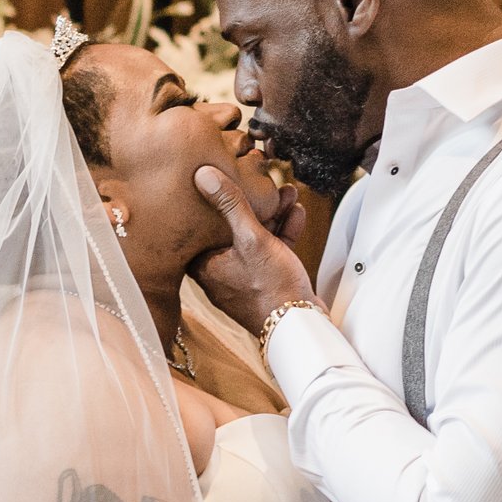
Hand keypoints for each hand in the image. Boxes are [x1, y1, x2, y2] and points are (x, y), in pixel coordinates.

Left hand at [190, 164, 317, 339]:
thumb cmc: (271, 289)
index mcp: (205, 265)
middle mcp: (220, 272)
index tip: (222, 178)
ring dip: (272, 214)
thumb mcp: (251, 238)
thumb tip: (203, 175)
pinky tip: (295, 212)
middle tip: (265, 182)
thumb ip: (230, 204)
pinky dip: (282, 231)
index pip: (201, 224)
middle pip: (231, 227)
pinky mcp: (266, 280)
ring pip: (255, 236)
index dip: (213, 199)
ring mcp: (244, 276)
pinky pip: (270, 250)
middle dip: (253, 202)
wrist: (300, 326)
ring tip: (286, 192)